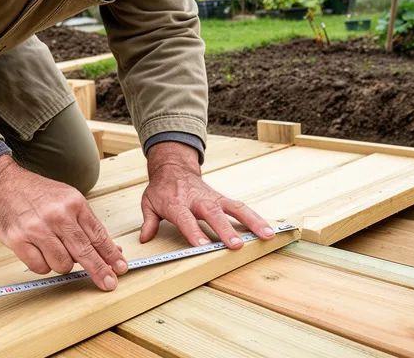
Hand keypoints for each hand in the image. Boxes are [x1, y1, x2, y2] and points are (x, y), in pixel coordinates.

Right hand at [0, 155, 127, 290]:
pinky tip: (38, 251)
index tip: (120, 268)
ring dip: (61, 263)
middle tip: (108, 283)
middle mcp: (57, 215)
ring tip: (53, 249)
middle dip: (99, 270)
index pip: (98, 235)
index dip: (111, 255)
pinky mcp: (18, 240)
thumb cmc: (35, 193)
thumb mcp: (67, 199)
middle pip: (84, 252)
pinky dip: (42, 265)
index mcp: (73, 203)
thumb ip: (87, 225)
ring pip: (62, 264)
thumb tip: (110, 250)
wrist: (2, 184)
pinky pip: (40, 267)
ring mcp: (37, 228)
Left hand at [141, 142, 275, 247]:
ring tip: (267, 235)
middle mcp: (198, 200)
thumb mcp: (149, 203)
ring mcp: (213, 198)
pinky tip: (269, 230)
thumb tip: (144, 238)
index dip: (193, 232)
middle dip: (225, 230)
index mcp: (177, 203)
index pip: (185, 219)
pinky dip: (256, 218)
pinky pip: (241, 208)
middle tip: (236, 245)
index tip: (201, 245)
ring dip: (252, 222)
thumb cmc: (162, 190)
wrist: (174, 168)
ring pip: (235, 209)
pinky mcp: (223, 199)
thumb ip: (149, 222)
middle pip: (213, 214)